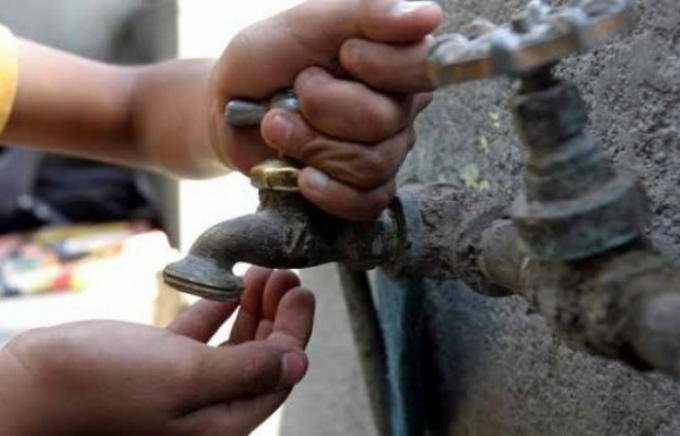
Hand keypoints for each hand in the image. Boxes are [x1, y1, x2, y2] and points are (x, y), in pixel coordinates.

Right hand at [0, 267, 314, 435]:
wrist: (25, 391)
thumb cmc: (101, 386)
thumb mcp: (184, 377)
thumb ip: (246, 371)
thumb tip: (299, 363)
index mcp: (220, 424)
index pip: (278, 376)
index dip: (296, 332)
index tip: (302, 290)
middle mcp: (205, 410)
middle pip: (260, 359)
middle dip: (278, 316)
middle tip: (286, 274)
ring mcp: (180, 388)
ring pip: (232, 346)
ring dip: (251, 309)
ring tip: (262, 272)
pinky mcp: (155, 367)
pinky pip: (198, 339)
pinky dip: (215, 311)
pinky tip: (227, 287)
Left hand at [209, 0, 441, 219]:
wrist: (228, 109)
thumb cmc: (268, 59)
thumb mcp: (309, 21)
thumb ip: (367, 13)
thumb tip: (429, 17)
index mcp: (395, 61)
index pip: (422, 68)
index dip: (379, 67)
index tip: (344, 55)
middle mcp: (398, 108)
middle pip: (384, 122)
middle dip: (323, 108)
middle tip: (294, 94)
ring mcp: (385, 151)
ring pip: (371, 164)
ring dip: (311, 145)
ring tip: (278, 127)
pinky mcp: (364, 189)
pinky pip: (368, 203)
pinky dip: (329, 192)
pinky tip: (303, 176)